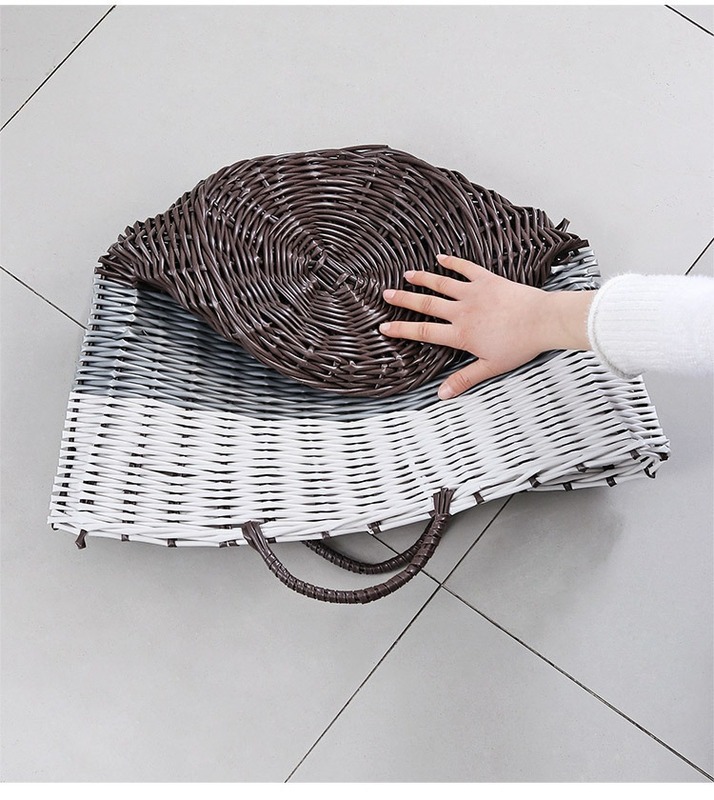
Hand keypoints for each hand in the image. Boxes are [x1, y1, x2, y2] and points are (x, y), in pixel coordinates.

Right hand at [380, 254, 594, 398]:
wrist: (542, 320)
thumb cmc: (519, 345)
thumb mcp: (490, 367)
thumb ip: (464, 379)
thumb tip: (442, 394)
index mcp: (461, 334)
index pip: (424, 332)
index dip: (402, 330)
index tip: (384, 327)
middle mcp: (462, 312)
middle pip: (426, 305)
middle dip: (404, 300)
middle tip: (386, 294)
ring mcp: (473, 293)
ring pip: (441, 284)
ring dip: (422, 279)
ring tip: (406, 275)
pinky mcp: (487, 280)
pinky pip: (466, 268)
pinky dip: (452, 262)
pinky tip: (441, 257)